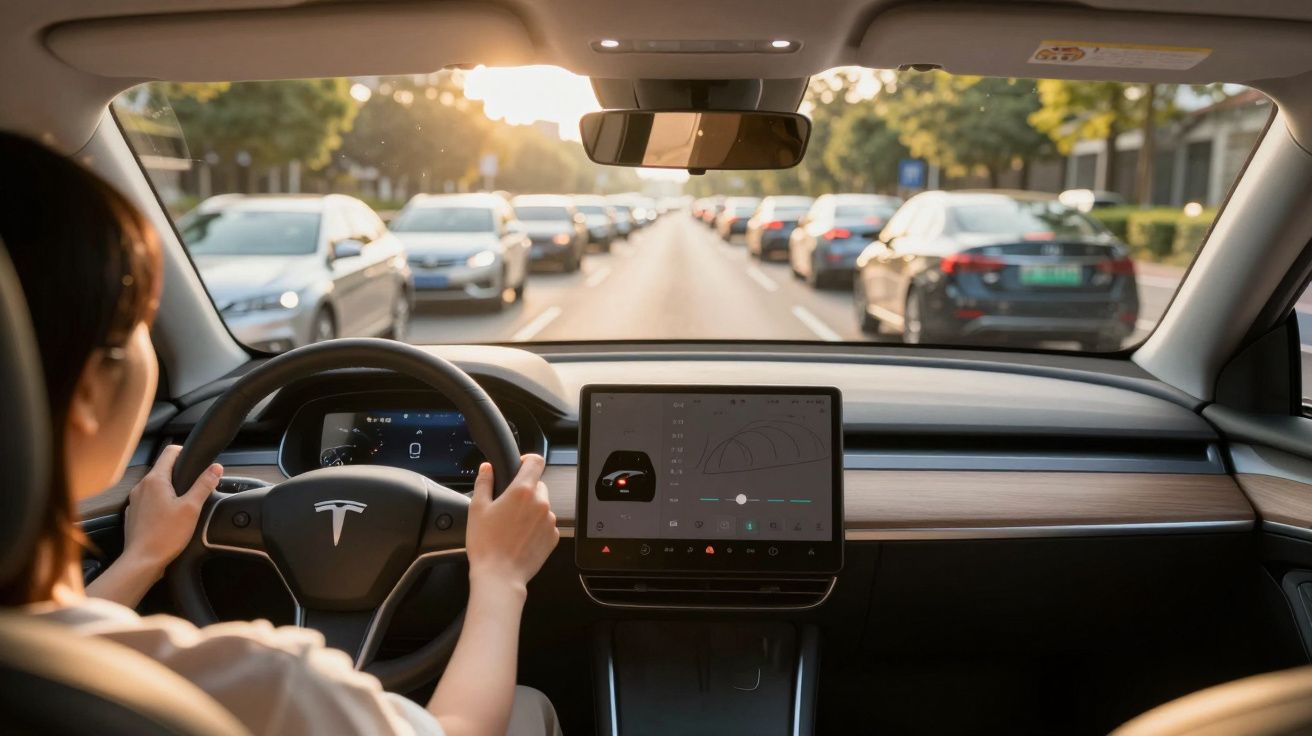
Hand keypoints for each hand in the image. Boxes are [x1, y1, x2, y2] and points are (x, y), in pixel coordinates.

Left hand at [121, 445, 222, 576]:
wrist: (142, 561)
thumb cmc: (165, 536)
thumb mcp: (192, 508)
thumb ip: (204, 484)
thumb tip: (216, 467)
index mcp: (155, 480)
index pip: (170, 452)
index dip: (185, 452)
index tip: (196, 461)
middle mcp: (141, 487)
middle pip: (163, 469)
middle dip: (180, 475)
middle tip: (195, 488)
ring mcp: (135, 501)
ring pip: (155, 486)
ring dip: (169, 491)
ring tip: (183, 505)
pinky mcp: (134, 514)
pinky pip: (149, 501)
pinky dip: (160, 504)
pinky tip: (169, 518)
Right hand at [465, 454, 558, 593]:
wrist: (500, 576)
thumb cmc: (487, 545)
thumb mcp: (477, 509)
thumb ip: (484, 482)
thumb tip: (487, 468)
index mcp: (522, 491)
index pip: (536, 461)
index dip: (527, 460)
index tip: (519, 466)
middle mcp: (541, 503)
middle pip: (538, 484)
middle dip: (525, 490)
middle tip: (508, 505)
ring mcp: (550, 520)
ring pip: (543, 505)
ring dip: (531, 509)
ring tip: (512, 525)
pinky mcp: (553, 537)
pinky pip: (547, 523)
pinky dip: (536, 526)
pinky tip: (520, 536)